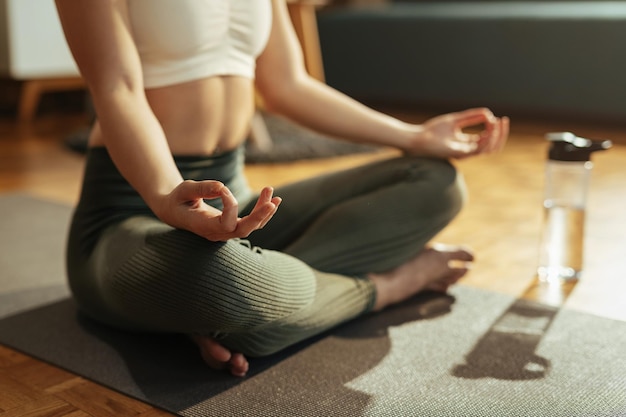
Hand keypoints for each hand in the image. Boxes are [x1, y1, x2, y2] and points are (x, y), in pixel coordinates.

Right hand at [157, 180, 281, 240]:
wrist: (174, 211)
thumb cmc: (177, 199)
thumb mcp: (185, 190)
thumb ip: (202, 188)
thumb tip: (223, 187)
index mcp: (203, 227)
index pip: (225, 223)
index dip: (230, 206)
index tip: (223, 189)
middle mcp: (217, 233)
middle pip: (243, 230)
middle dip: (259, 217)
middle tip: (272, 203)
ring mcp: (226, 232)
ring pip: (251, 226)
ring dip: (264, 210)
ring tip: (272, 192)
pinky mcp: (232, 227)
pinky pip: (252, 222)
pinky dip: (263, 211)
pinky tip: (274, 199)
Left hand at [408, 108, 508, 158]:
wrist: (418, 138)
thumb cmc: (432, 131)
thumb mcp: (455, 120)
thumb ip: (470, 116)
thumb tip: (488, 113)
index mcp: (466, 143)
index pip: (486, 139)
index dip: (494, 129)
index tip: (495, 117)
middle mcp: (467, 150)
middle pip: (491, 146)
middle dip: (501, 134)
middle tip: (504, 120)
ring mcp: (465, 153)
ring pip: (489, 149)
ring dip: (497, 136)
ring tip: (498, 123)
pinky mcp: (461, 154)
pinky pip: (480, 149)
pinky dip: (488, 139)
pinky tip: (490, 128)